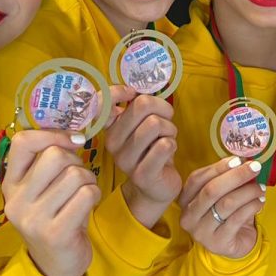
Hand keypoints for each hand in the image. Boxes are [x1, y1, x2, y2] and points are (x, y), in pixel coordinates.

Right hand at [1, 129, 99, 275]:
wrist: (56, 263)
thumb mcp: (42, 189)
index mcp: (10, 184)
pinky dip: (94, 195)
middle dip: (76, 161)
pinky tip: (87, 205)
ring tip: (82, 194)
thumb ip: (47, 162)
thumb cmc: (55, 216)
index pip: (22, 142)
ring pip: (76, 174)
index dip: (52, 134)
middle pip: (55, 156)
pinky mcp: (55, 232)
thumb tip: (75, 135)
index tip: (72, 141)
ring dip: (88, 180)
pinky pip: (87, 194)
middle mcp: (16, 200)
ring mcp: (34, 218)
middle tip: (78, 177)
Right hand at [104, 91, 180, 227]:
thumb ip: (139, 106)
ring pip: (155, 124)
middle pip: (141, 105)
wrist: (157, 186)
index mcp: (110, 127)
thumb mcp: (143, 124)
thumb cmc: (152, 148)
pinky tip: (168, 152)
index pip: (103, 101)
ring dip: (169, 128)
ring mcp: (125, 160)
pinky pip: (164, 145)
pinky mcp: (142, 174)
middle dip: (163, 110)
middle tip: (165, 123)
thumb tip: (140, 89)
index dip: (119, 91)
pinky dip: (172, 143)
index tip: (134, 93)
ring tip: (166, 139)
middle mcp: (112, 142)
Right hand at [178, 157, 264, 258]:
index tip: (238, 159)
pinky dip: (252, 206)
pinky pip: (237, 219)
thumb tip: (244, 162)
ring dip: (248, 192)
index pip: (196, 179)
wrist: (233, 243)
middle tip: (255, 168)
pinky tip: (260, 202)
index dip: (217, 167)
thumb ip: (227, 179)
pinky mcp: (218, 243)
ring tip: (261, 188)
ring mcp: (201, 231)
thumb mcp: (221, 195)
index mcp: (185, 199)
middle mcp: (189, 216)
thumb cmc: (227, 214)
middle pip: (212, 190)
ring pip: (226, 204)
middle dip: (236, 176)